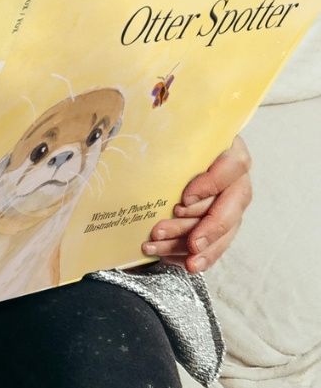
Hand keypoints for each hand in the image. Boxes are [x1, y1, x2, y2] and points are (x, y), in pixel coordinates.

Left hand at [141, 135, 252, 272]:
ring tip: (163, 252)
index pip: (233, 166)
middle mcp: (238, 179)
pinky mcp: (222, 222)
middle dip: (209, 230)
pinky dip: (189, 254)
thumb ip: (174, 133)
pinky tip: (169, 258)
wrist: (184, 144)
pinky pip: (212, 244)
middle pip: (231, 209)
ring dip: (194, 247)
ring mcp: (231, 204)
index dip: (211, 185)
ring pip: (221, 232)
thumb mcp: (180, 129)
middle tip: (191, 244)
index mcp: (233, 149)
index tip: (183, 199)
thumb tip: (150, 133)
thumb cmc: (180, 134)